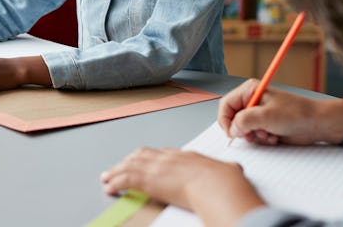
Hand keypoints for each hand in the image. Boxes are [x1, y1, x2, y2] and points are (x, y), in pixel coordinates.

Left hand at [100, 147, 263, 224]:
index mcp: (185, 156)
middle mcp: (168, 158)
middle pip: (142, 156)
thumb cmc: (225, 181)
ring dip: (116, 172)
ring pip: (130, 166)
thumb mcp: (228, 171)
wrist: (217, 185)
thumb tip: (235, 169)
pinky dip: (116, 183)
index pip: (163, 154)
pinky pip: (126, 180)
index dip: (151, 158)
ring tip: (107, 177)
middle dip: (129, 161)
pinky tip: (109, 187)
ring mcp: (157, 167)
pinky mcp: (149, 180)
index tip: (146, 161)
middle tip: (120, 166)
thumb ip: (228, 169)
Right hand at [218, 79, 324, 144]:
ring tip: (267, 135)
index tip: (231, 132)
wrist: (317, 124)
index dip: (225, 120)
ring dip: (254, 136)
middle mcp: (252, 101)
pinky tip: (273, 137)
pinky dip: (261, 139)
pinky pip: (253, 135)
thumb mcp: (266, 116)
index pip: (226, 104)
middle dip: (242, 130)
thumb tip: (232, 129)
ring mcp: (259, 114)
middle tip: (252, 135)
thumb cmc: (297, 114)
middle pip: (233, 118)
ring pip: (243, 129)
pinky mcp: (265, 125)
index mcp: (250, 90)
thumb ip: (244, 121)